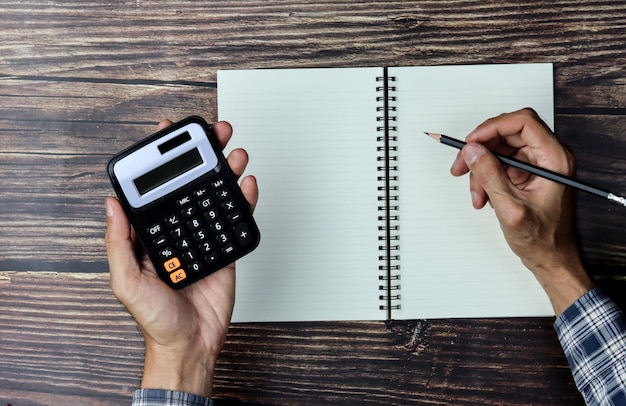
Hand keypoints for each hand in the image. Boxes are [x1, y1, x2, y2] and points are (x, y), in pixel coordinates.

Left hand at [105, 120, 257, 396]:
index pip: (154, 187)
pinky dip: (243, 200)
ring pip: (214, 195)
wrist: (191, 344)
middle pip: (189, 183)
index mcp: (150, 234)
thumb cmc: (156, 321)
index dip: (160, 158)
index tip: (166, 133)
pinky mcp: (224, 249)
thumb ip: (119, 244)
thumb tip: (111, 205)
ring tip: (234, 154)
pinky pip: (235, 219)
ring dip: (225, 170)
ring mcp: (201, 238)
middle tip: (211, 134)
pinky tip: (246, 185)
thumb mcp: (127, 283)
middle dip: (201, 155)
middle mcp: (175, 230)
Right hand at [450, 108, 592, 314]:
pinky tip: (484, 197)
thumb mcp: (511, 208)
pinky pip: (498, 164)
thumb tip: (473, 151)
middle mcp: (547, 157)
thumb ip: (490, 176)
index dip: (493, 127)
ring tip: (477, 194)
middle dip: (480, 150)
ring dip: (480, 169)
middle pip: (506, 134)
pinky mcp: (525, 174)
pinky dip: (485, 178)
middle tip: (461, 165)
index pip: (523, 123)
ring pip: (498, 150)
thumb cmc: (544, 239)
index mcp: (554, 159)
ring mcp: (535, 165)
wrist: (550, 258)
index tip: (472, 141)